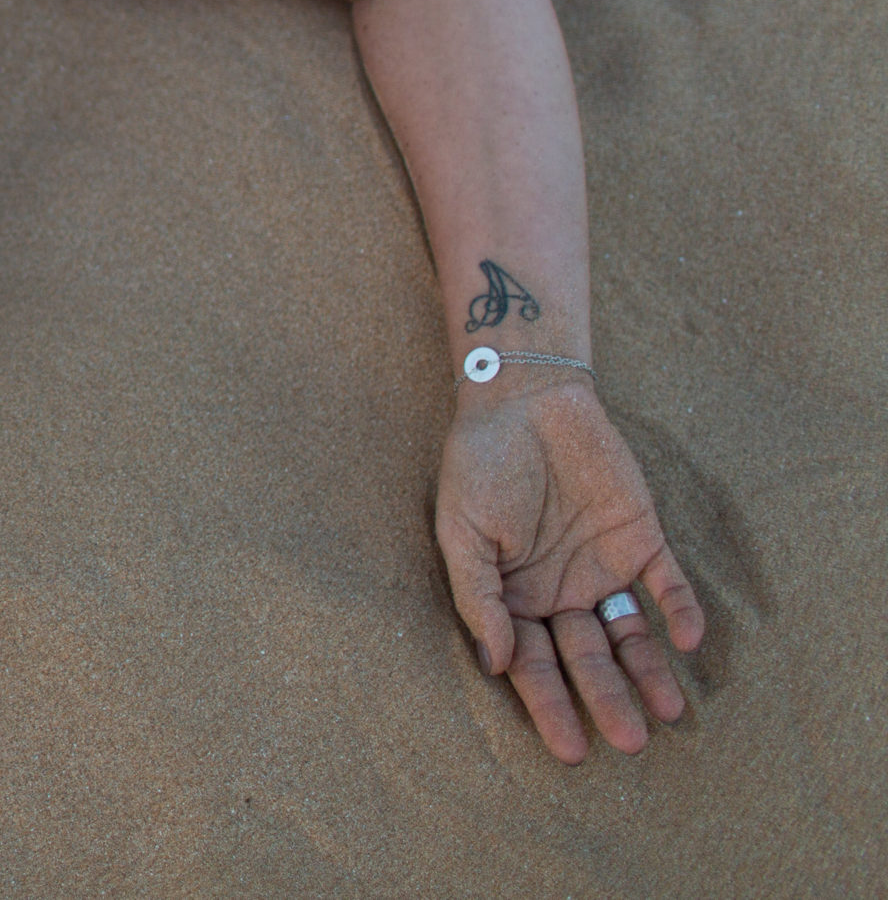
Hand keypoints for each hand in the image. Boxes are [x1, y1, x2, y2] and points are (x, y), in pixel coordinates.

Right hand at [435, 378, 706, 761]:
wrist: (523, 398)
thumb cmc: (479, 464)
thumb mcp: (460, 531)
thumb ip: (478, 595)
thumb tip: (495, 662)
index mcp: (514, 596)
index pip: (534, 664)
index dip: (550, 705)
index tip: (569, 750)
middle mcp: (561, 591)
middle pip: (588, 657)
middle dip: (607, 700)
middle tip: (629, 743)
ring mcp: (604, 566)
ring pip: (632, 634)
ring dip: (651, 672)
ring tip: (670, 714)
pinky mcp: (641, 537)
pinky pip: (667, 583)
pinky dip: (680, 611)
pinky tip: (687, 640)